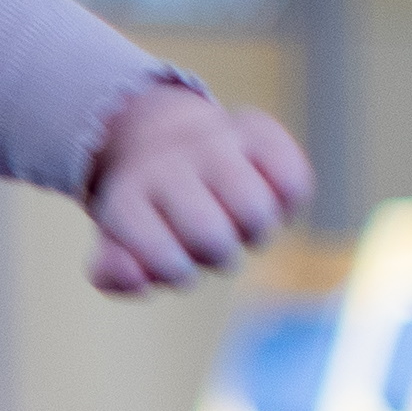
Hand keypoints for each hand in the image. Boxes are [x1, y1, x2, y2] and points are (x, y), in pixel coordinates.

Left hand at [84, 81, 313, 293]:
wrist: (163, 138)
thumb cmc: (151, 211)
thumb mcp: (122, 242)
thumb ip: (119, 273)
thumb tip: (138, 279)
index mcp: (129, 195)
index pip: (160, 253)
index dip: (176, 271)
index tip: (178, 265)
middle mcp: (168, 163)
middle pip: (212, 238)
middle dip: (218, 256)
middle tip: (212, 243)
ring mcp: (213, 142)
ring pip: (255, 212)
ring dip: (255, 233)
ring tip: (240, 223)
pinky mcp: (258, 132)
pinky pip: (292, 181)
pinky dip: (288, 202)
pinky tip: (266, 196)